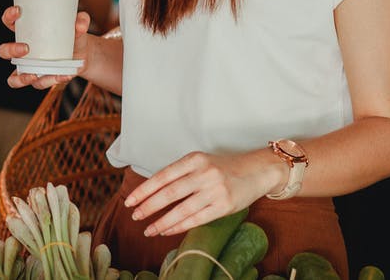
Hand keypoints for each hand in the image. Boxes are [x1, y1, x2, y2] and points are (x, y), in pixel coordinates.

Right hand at [0, 6, 91, 89]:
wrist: (83, 54)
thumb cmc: (73, 35)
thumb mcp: (78, 25)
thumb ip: (81, 20)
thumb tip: (79, 23)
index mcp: (26, 32)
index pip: (9, 22)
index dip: (9, 17)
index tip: (18, 11)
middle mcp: (22, 51)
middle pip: (4, 51)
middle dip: (11, 50)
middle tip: (26, 48)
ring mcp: (29, 68)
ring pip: (13, 78)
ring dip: (22, 77)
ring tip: (35, 74)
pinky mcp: (40, 79)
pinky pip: (39, 84)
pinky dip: (50, 81)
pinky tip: (64, 75)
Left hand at [124, 150, 280, 235]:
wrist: (259, 170)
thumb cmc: (225, 168)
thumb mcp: (202, 162)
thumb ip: (181, 174)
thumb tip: (153, 192)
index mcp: (194, 159)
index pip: (163, 176)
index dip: (144, 190)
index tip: (130, 201)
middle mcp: (204, 173)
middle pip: (169, 193)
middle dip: (148, 206)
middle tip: (134, 215)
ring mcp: (215, 190)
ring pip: (181, 209)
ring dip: (162, 221)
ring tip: (148, 229)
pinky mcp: (224, 205)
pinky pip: (196, 219)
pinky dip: (178, 226)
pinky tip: (166, 230)